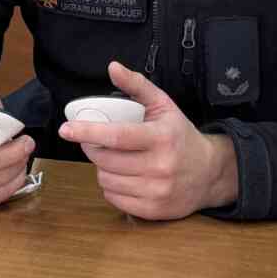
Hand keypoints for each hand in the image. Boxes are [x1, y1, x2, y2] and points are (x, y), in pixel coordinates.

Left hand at [57, 61, 238, 219]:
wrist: (209, 173)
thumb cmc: (180, 135)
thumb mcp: (164, 105)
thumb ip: (137, 85)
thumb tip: (113, 67)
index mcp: (161, 137)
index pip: (117, 136)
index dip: (88, 132)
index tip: (66, 129)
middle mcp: (161, 166)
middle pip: (106, 160)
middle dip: (94, 149)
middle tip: (98, 142)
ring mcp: (157, 191)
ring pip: (106, 180)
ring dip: (102, 168)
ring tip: (114, 159)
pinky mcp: (154, 210)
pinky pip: (114, 198)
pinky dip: (111, 186)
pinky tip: (123, 176)